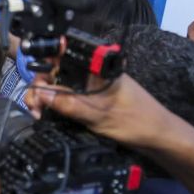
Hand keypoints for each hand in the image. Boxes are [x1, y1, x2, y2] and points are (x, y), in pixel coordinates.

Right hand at [25, 74, 172, 149]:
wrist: (159, 137)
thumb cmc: (135, 121)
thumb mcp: (97, 114)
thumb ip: (67, 103)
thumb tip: (39, 93)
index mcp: (96, 67)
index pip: (63, 56)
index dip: (44, 65)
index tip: (34, 85)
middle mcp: (92, 72)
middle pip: (56, 72)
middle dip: (40, 87)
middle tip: (34, 107)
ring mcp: (91, 85)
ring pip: (59, 85)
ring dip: (45, 97)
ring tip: (38, 113)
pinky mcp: (91, 98)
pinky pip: (67, 96)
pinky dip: (55, 104)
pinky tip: (47, 113)